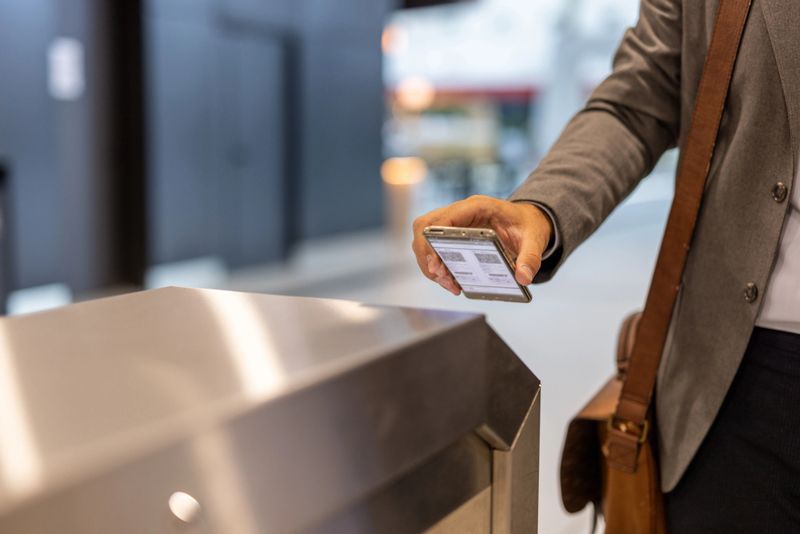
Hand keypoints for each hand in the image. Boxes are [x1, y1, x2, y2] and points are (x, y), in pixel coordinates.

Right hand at [412, 196, 553, 295]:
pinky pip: (433, 248)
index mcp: (478, 207)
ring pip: (424, 238)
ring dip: (430, 264)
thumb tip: (523, 277)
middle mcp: (460, 212)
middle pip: (426, 228)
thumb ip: (530, 258)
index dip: (433, 241)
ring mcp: (453, 222)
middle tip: (442, 278)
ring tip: (449, 284)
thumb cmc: (528, 225)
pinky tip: (451, 281)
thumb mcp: (534, 240)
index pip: (444, 218)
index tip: (437, 265)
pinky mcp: (451, 234)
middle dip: (426, 256)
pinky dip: (436, 266)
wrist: (527, 222)